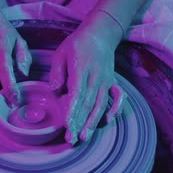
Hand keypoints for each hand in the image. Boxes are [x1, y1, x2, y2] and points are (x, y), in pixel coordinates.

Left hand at [49, 12, 125, 144]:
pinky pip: (118, 97)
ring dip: (93, 122)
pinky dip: (116, 108)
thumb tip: (54, 90)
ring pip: (101, 104)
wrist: (101, 33)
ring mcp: (106, 80)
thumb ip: (57, 72)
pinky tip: (109, 120)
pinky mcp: (112, 82)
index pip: (77, 94)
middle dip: (80, 123)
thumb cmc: (77, 44)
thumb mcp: (61, 53)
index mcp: (82, 69)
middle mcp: (96, 77)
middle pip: (88, 104)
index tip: (68, 125)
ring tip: (86, 136)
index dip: (73, 111)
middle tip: (72, 139)